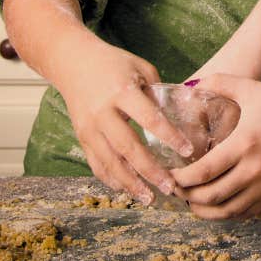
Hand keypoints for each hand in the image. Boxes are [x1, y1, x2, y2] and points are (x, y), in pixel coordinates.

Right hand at [46, 34, 191, 204]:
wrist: (72, 62)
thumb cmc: (114, 63)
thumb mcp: (140, 68)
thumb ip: (157, 92)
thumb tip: (180, 115)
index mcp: (122, 91)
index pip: (149, 118)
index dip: (169, 136)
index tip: (187, 151)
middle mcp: (103, 112)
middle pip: (128, 147)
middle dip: (150, 171)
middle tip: (170, 187)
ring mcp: (89, 127)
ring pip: (110, 162)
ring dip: (130, 183)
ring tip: (150, 198)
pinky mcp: (81, 137)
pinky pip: (96, 163)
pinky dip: (111, 179)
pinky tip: (127, 190)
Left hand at [169, 75, 260, 219]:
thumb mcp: (251, 89)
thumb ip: (220, 83)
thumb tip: (192, 84)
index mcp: (244, 143)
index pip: (205, 171)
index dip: (182, 178)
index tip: (170, 174)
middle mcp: (254, 168)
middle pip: (212, 195)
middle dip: (187, 196)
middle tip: (174, 189)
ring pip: (228, 210)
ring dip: (204, 210)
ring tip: (190, 202)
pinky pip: (245, 212)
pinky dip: (226, 214)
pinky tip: (215, 206)